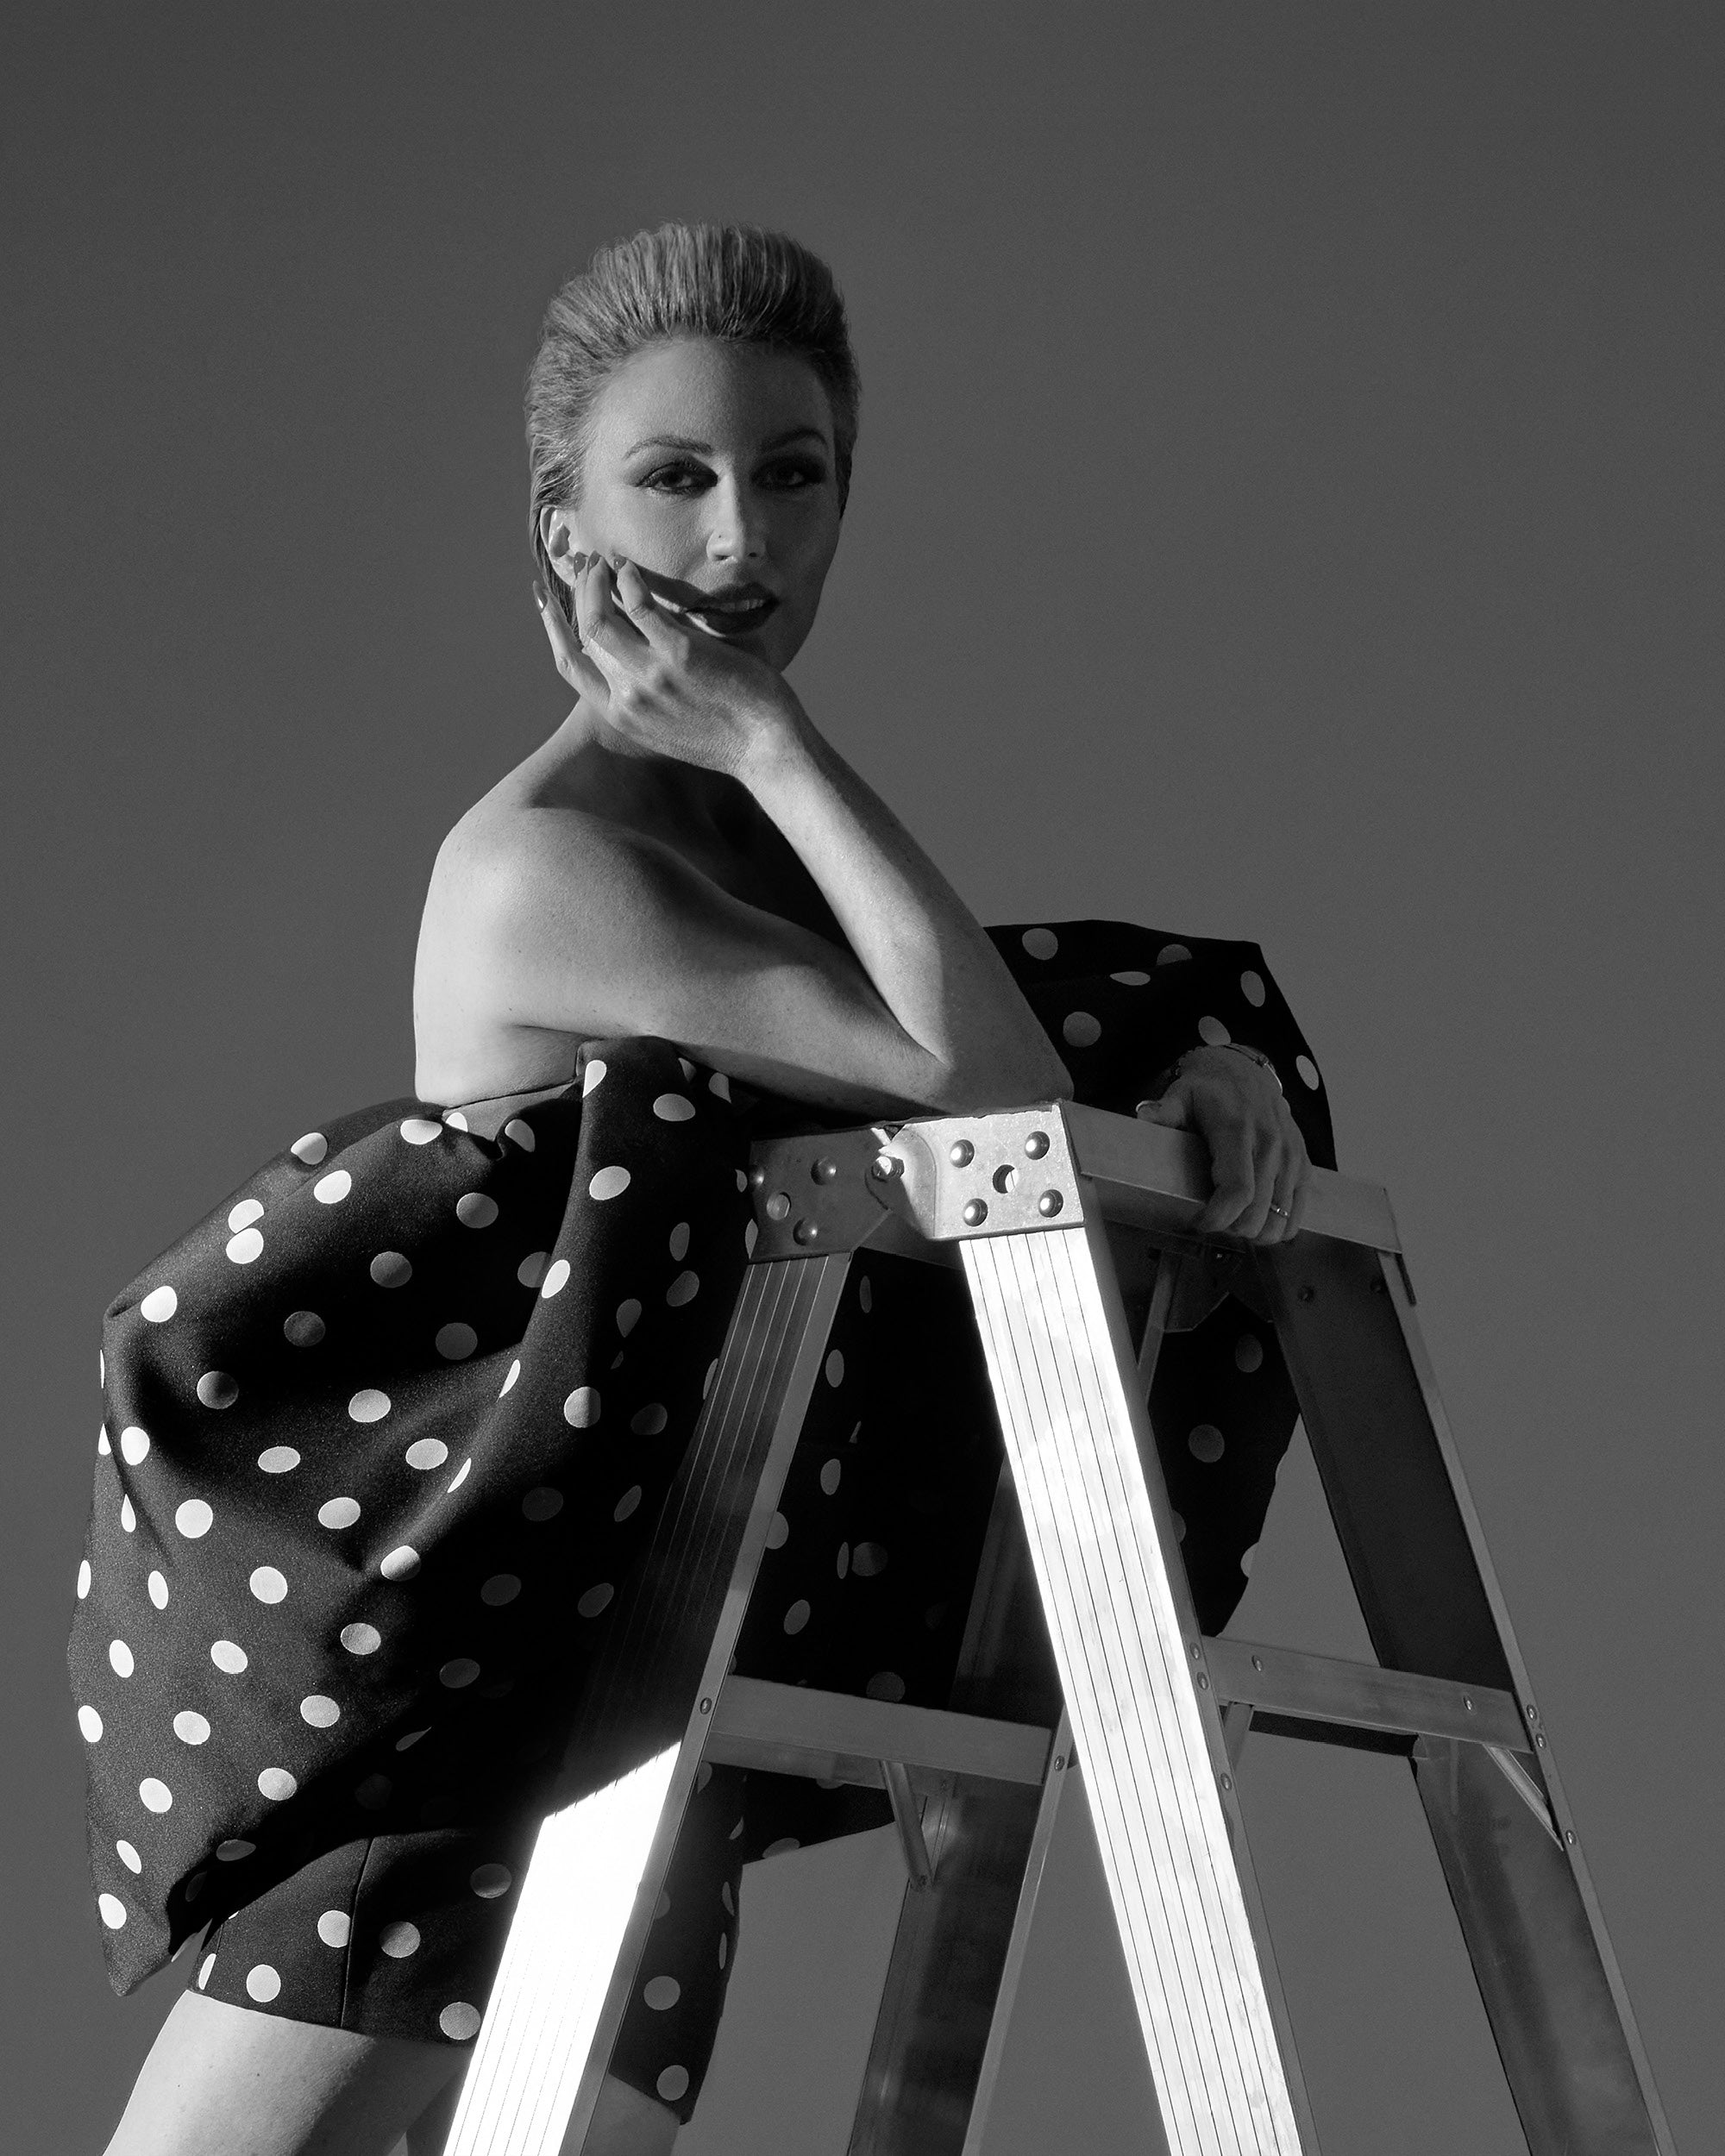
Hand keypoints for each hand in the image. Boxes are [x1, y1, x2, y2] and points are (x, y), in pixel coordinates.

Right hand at [534, 555, 796, 779]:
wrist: (768, 749)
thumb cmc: (731, 735)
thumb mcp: (671, 726)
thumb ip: (646, 695)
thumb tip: (637, 653)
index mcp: (620, 716)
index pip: (569, 664)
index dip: (552, 626)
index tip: (544, 599)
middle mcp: (627, 697)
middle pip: (584, 631)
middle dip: (580, 592)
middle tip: (590, 567)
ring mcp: (650, 676)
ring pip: (600, 615)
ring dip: (597, 581)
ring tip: (607, 562)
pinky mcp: (679, 654)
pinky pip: (639, 604)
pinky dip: (629, 580)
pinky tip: (630, 568)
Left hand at [1136, 1046, 1309, 1242]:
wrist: (1245, 1072)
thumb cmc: (1209, 1090)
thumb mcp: (1181, 1095)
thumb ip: (1164, 1111)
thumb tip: (1144, 1118)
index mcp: (1238, 1131)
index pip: (1237, 1191)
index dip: (1218, 1218)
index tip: (1199, 1223)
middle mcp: (1270, 1145)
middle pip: (1258, 1213)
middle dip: (1232, 1229)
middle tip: (1213, 1221)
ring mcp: (1291, 1156)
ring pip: (1280, 1218)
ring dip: (1255, 1231)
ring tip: (1234, 1222)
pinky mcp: (1303, 1164)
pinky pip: (1298, 1210)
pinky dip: (1280, 1225)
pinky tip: (1260, 1220)